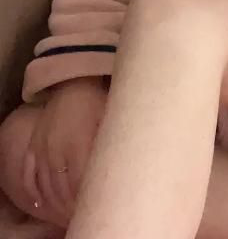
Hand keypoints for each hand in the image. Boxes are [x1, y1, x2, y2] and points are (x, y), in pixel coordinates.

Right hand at [25, 76, 107, 224]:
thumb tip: (122, 173)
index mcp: (77, 144)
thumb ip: (112, 148)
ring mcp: (42, 150)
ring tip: (70, 215)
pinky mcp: (33, 149)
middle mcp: (56, 150)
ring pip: (47, 189)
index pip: (80, 185)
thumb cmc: (98, 103)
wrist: (74, 86)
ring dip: (58, 207)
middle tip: (84, 216)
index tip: (98, 209)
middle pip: (63, 192)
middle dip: (73, 209)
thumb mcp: (110, 121)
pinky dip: (38, 195)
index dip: (88, 201)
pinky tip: (46, 205)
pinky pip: (30, 178)